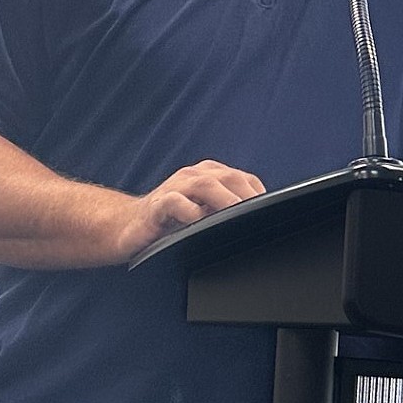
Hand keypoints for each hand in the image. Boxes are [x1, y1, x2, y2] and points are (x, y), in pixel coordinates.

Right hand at [119, 159, 265, 260]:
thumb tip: (261, 226)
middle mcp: (193, 176)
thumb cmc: (171, 222)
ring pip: (204, 185)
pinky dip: (189, 210)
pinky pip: (174, 202)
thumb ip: (227, 213)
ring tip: (238, 214)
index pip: (243, 179)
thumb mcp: (204, 214)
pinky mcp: (156, 205)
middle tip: (262, 216)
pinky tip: (198, 221)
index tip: (273, 213)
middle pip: (228, 178)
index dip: (259, 194)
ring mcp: (174, 188)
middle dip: (247, 196)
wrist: (129, 227)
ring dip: (224, 199)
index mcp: (208, 176)